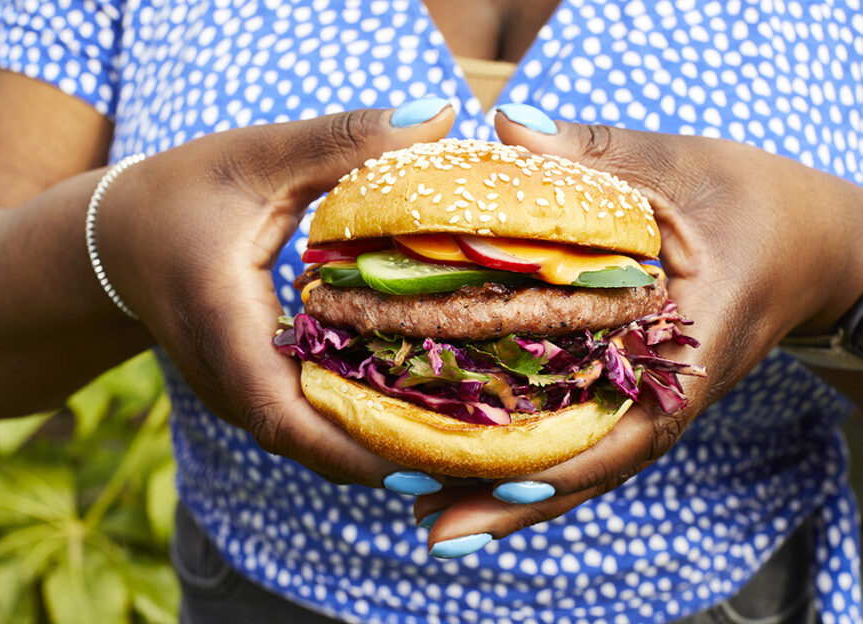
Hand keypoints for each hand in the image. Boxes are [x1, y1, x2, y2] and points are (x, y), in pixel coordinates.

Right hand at [96, 101, 456, 486]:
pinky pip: (309, 426)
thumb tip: (440, 115)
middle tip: (480, 456)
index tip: (435, 457)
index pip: (285, 412)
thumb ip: (344, 139)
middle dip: (394, 459)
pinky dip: (361, 429)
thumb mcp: (258, 157)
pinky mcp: (249, 392)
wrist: (118, 240)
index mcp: (224, 324)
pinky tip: (421, 413)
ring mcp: (236, 395)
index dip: (358, 444)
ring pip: (315, 445)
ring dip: (383, 449)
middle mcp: (227, 379)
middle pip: (314, 446)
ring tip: (465, 444)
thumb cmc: (182, 192)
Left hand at [413, 104, 862, 556]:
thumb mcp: (682, 168)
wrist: (806, 239)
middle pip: (587, 465)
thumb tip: (507, 125)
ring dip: (507, 488)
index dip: (559, 465)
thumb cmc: (755, 202)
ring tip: (427, 503)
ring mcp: (649, 396)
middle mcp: (667, 390)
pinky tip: (466, 458)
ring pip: (578, 460)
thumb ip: (597, 154)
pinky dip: (526, 452)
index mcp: (691, 345)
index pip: (626, 427)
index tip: (490, 487)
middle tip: (432, 525)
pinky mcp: (631, 386)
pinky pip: (577, 432)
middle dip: (510, 498)